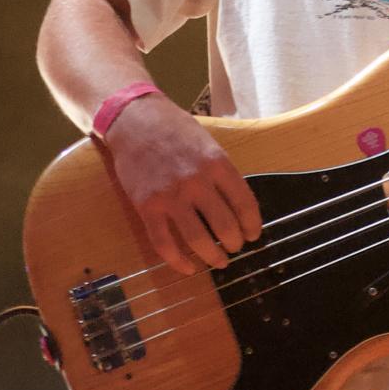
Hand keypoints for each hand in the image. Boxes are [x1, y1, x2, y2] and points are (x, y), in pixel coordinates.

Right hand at [101, 95, 263, 274]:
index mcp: (217, 164)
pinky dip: (178, 261)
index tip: (254, 235)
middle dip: (234, 243)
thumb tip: (238, 206)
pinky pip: (164, 244)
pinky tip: (187, 267)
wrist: (134, 121)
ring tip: (218, 262)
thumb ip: (222, 173)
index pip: (245, 203)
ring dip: (212, 257)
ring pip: (198, 240)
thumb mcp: (208, 144)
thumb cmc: (175, 130)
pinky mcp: (147, 207)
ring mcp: (171, 196)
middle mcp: (197, 181)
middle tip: (235, 248)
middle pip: (225, 226)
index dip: (253, 225)